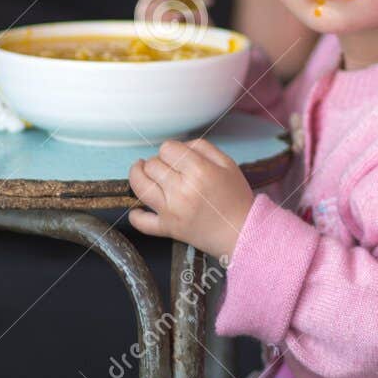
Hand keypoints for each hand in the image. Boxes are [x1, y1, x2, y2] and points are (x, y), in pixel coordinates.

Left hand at [127, 137, 255, 259]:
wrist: (241, 231)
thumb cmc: (235, 197)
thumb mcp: (227, 163)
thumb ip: (202, 147)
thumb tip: (178, 146)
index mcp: (199, 171)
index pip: (167, 149)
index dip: (170, 149)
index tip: (175, 155)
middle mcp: (182, 190)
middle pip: (152, 165)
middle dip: (157, 161)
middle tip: (166, 167)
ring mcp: (172, 211)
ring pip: (140, 186)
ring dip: (137, 176)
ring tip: (140, 171)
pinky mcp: (168, 229)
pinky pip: (142, 222)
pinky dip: (136, 215)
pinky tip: (138, 208)